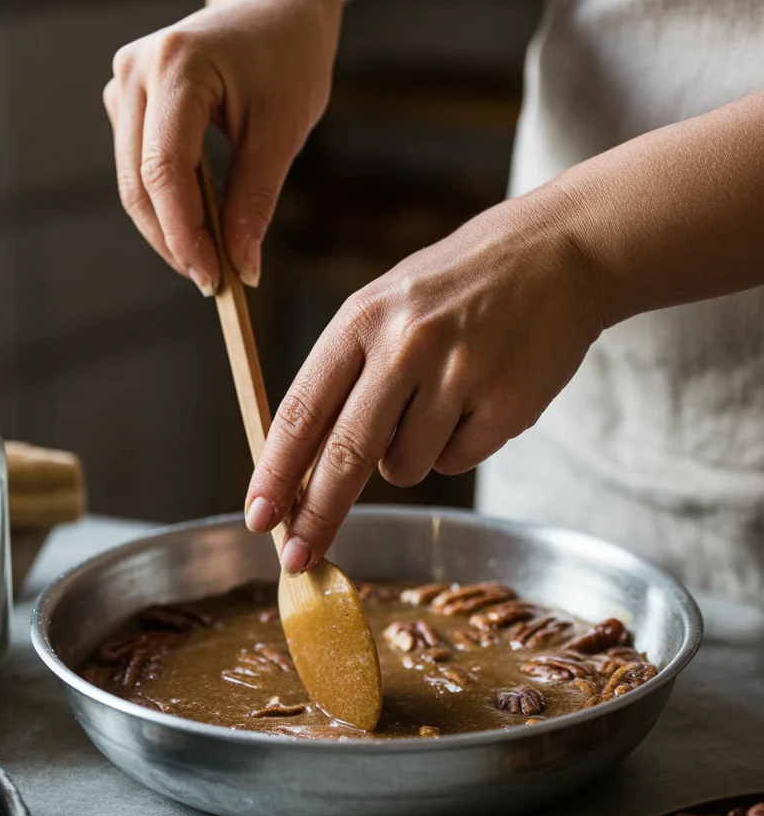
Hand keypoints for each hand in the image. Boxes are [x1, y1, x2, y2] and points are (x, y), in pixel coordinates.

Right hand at [102, 0, 339, 292]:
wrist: (278, 7)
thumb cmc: (289, 59)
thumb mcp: (283, 131)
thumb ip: (256, 200)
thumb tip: (241, 268)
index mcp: (175, 65)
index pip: (164, 170)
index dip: (183, 234)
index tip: (212, 280)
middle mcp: (135, 69)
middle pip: (138, 182)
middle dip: (175, 240)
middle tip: (214, 283)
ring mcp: (124, 83)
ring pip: (133, 181)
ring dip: (170, 228)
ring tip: (214, 260)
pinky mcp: (128, 100)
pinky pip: (139, 168)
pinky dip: (168, 204)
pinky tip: (201, 225)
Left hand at [244, 193, 604, 571]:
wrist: (556, 253)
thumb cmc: (455, 287)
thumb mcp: (383, 307)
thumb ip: (343, 375)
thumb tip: (301, 466)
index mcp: (361, 319)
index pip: (303, 411)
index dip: (275, 473)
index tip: (259, 518)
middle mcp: (405, 346)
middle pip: (345, 456)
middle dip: (317, 516)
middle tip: (299, 561)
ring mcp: (459, 375)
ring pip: (404, 467)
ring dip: (408, 456)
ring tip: (437, 400)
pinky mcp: (506, 404)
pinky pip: (458, 461)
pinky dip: (459, 445)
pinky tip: (477, 398)